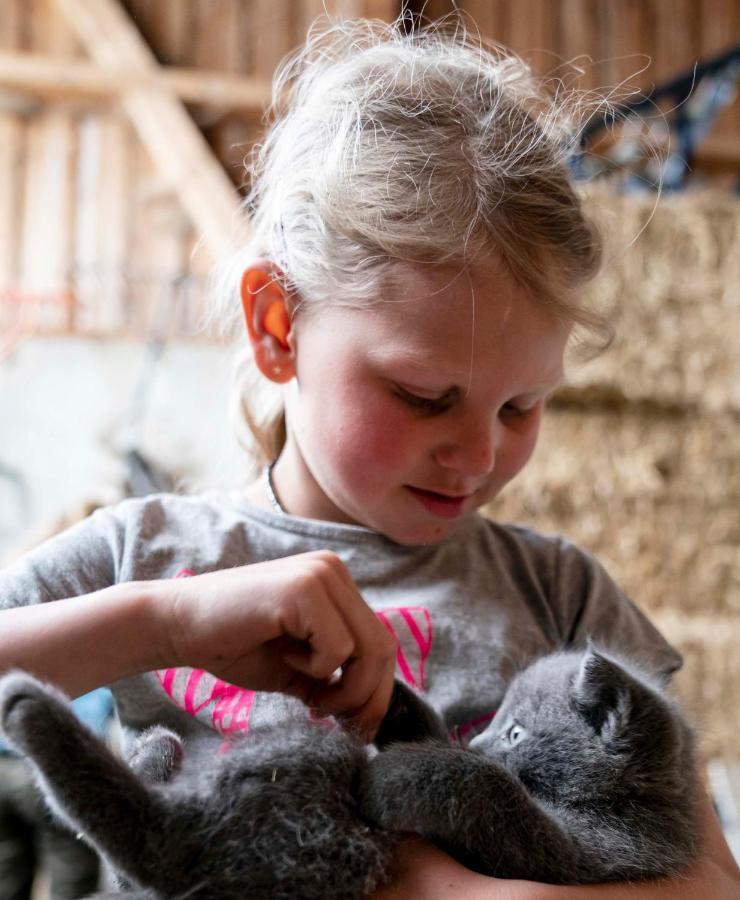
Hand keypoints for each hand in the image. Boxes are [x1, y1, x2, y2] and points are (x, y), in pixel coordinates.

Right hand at [158, 550, 396, 737]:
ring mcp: (321, 574)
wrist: (178, 626)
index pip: (381, 641)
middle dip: (368, 698)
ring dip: (345, 690)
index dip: (378, 691)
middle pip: (383, 646)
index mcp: (337, 584)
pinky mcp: (304, 587)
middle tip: (339, 725)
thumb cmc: (234, 646)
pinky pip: (338, 647)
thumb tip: (372, 715)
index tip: (355, 726)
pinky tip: (285, 657)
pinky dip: (317, 669)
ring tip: (311, 697)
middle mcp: (335, 570)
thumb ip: (336, 677)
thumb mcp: (299, 667)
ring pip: (369, 648)